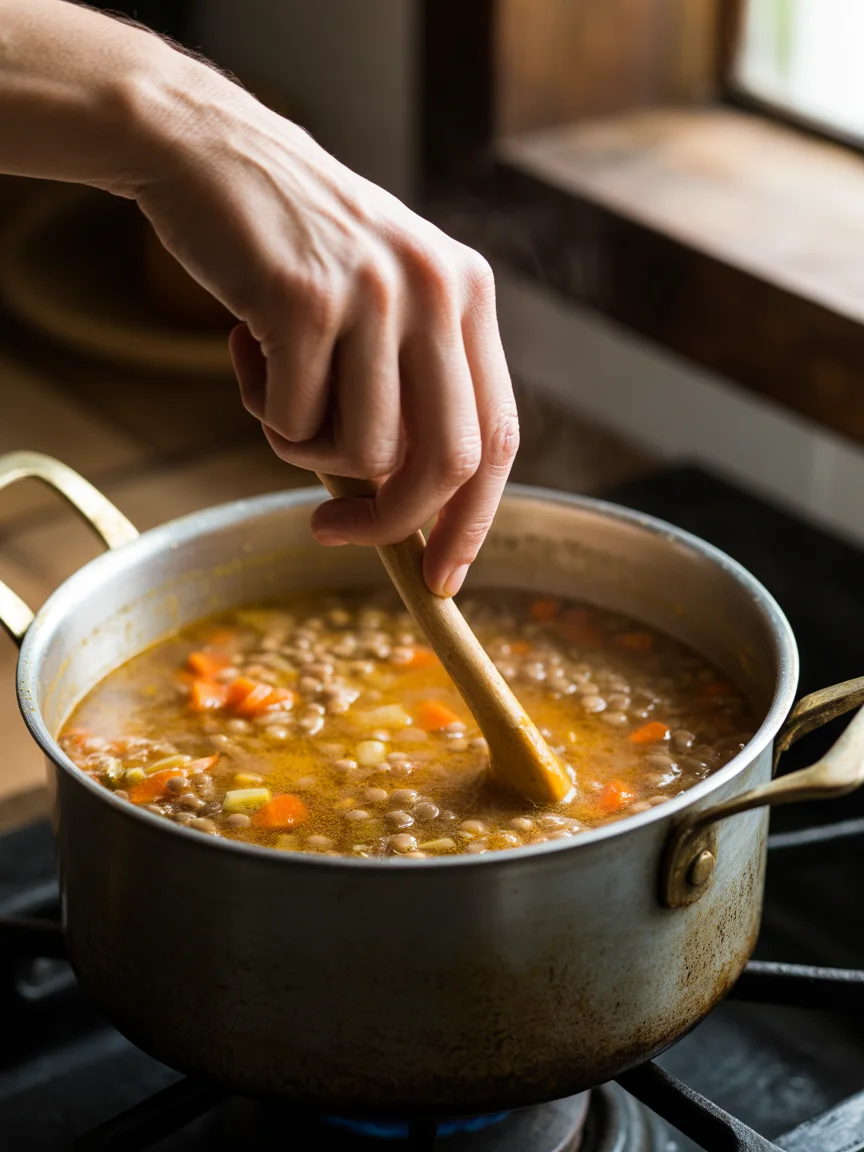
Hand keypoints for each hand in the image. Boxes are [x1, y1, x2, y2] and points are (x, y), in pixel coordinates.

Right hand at [136, 72, 518, 597]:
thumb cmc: (291, 248)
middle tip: (333, 534)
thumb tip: (410, 513)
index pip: (498, 436)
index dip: (475, 520)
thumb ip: (406, 390)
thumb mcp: (378, 303)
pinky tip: (246, 347)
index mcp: (468, 294)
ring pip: (362, 451)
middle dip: (393, 523)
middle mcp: (437, 291)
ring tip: (275, 383)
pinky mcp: (306, 301)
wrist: (206, 151)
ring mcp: (375, 294)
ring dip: (305, 449)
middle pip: (446, 463)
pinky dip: (265, 411)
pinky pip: (295, 422)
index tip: (441, 578)